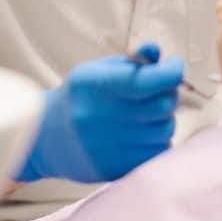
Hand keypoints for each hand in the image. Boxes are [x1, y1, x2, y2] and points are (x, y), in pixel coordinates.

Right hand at [14, 41, 182, 182]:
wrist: (46, 138)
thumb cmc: (79, 97)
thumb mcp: (97, 70)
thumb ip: (131, 61)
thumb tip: (158, 53)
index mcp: (98, 86)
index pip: (149, 81)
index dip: (171, 71)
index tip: (175, 65)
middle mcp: (104, 117)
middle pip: (163, 105)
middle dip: (168, 93)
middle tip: (158, 89)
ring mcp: (112, 146)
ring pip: (165, 129)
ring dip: (163, 118)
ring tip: (143, 114)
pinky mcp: (119, 168)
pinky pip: (159, 151)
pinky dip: (157, 140)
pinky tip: (140, 134)